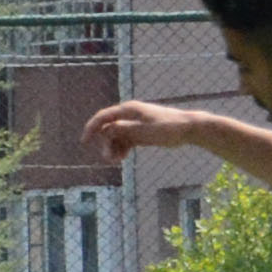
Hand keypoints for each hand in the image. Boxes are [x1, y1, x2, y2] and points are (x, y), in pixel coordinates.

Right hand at [82, 100, 203, 163]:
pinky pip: (125, 140)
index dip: (91, 128)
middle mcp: (129, 115)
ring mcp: (134, 124)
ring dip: (113, 148)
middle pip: (108, 129)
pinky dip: (121, 149)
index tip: (83, 141)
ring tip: (117, 161)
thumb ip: (123, 129)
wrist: (188, 129)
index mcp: (128, 110)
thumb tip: (105, 129)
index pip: (103, 117)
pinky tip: (121, 158)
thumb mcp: (144, 131)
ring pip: (116, 136)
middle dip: (106, 144)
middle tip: (109, 159)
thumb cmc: (167, 128)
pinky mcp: (140, 132)